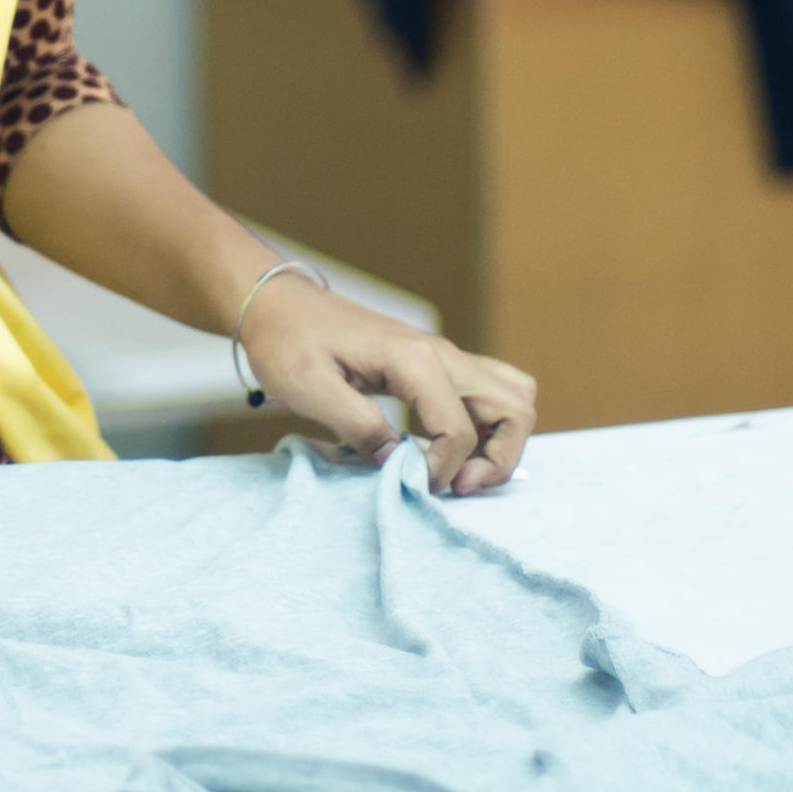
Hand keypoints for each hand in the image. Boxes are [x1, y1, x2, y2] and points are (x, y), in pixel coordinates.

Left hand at [242, 276, 536, 496]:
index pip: (459, 428)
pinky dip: (487, 426)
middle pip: (514, 407)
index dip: (444, 468)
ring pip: (512, 397)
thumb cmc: (287, 342)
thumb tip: (398, 461)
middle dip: (498, 458)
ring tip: (462, 472)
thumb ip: (356, 425)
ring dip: (501, 441)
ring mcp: (443, 357)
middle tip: (458, 487)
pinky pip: (489, 393)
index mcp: (414, 359)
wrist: (278, 304)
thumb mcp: (307, 387)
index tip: (413, 485)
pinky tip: (449, 450)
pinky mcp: (435, 365)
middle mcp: (441, 354)